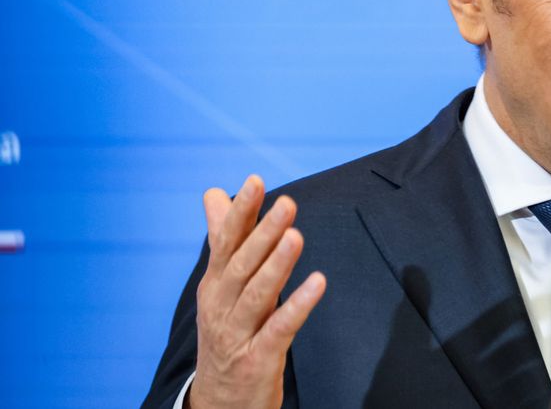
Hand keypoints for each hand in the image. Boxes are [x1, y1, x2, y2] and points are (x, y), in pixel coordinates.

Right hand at [187, 175, 326, 408]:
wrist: (218, 402)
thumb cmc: (225, 333)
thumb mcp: (220, 285)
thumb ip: (224, 238)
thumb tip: (214, 194)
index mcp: (214, 283)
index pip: (225, 241)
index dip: (241, 212)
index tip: (256, 181)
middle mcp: (221, 306)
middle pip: (242, 264)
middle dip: (264, 232)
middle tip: (287, 203)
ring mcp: (238, 334)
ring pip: (258, 295)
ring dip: (278, 265)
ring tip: (296, 236)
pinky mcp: (258, 358)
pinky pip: (280, 328)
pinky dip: (298, 305)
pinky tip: (318, 283)